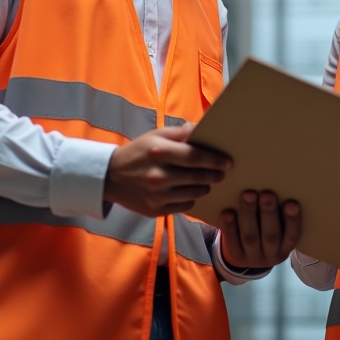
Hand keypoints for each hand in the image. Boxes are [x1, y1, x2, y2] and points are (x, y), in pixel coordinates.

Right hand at [104, 124, 230, 216]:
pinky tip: (191, 191)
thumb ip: (180, 133)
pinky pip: (184, 206)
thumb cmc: (138, 152)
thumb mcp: (156, 135)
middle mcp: (158, 175)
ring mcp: (157, 196)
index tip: (228, 162)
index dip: (215, 160)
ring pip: (194, 193)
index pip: (195, 156)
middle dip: (214, 175)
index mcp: (159, 152)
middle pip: (198, 177)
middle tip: (222, 173)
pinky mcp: (155, 211)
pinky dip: (191, 198)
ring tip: (207, 181)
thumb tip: (201, 128)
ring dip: (204, 186)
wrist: (111, 177)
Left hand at [219, 191, 301, 268]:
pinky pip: (232, 242)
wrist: (245, 255)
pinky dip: (230, 227)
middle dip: (269, 214)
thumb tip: (275, 181)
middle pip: (271, 235)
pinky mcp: (235, 256)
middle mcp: (271, 254)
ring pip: (250, 237)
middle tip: (267, 194)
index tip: (292, 203)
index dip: (292, 221)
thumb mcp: (277, 227)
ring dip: (249, 215)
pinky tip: (228, 212)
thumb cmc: (265, 231)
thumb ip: (278, 212)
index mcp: (285, 246)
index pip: (292, 235)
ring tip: (248, 195)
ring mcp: (252, 257)